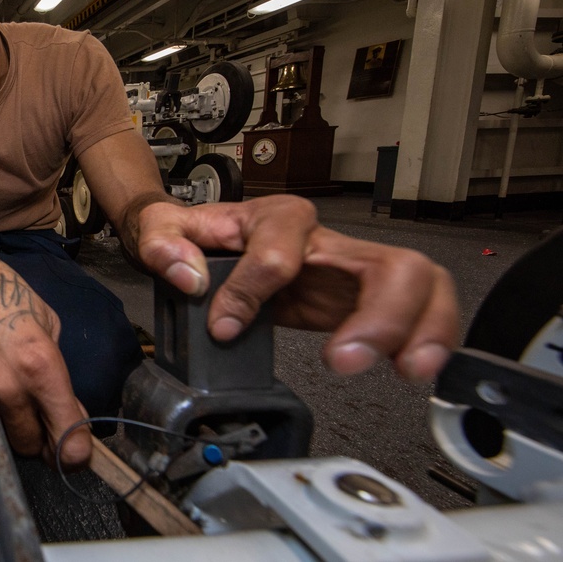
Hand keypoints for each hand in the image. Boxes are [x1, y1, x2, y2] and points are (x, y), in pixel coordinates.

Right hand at [0, 235, 90, 465]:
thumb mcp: (45, 319)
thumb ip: (55, 367)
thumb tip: (62, 404)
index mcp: (40, 365)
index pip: (65, 430)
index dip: (74, 449)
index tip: (76, 453)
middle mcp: (7, 385)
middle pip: (28, 445)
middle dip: (38, 440)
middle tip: (41, 424)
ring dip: (9, 421)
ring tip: (5, 384)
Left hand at [132, 195, 458, 383]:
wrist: (204, 241)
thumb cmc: (193, 234)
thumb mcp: (160, 228)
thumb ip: (163, 243)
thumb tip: (188, 275)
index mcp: (278, 218)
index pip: (280, 254)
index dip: (250, 293)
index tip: (224, 326)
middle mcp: (325, 240)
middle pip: (387, 263)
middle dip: (379, 314)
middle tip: (345, 360)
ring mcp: (349, 269)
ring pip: (418, 283)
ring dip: (421, 328)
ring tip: (405, 368)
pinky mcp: (358, 300)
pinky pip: (415, 310)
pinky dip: (427, 338)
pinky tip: (414, 367)